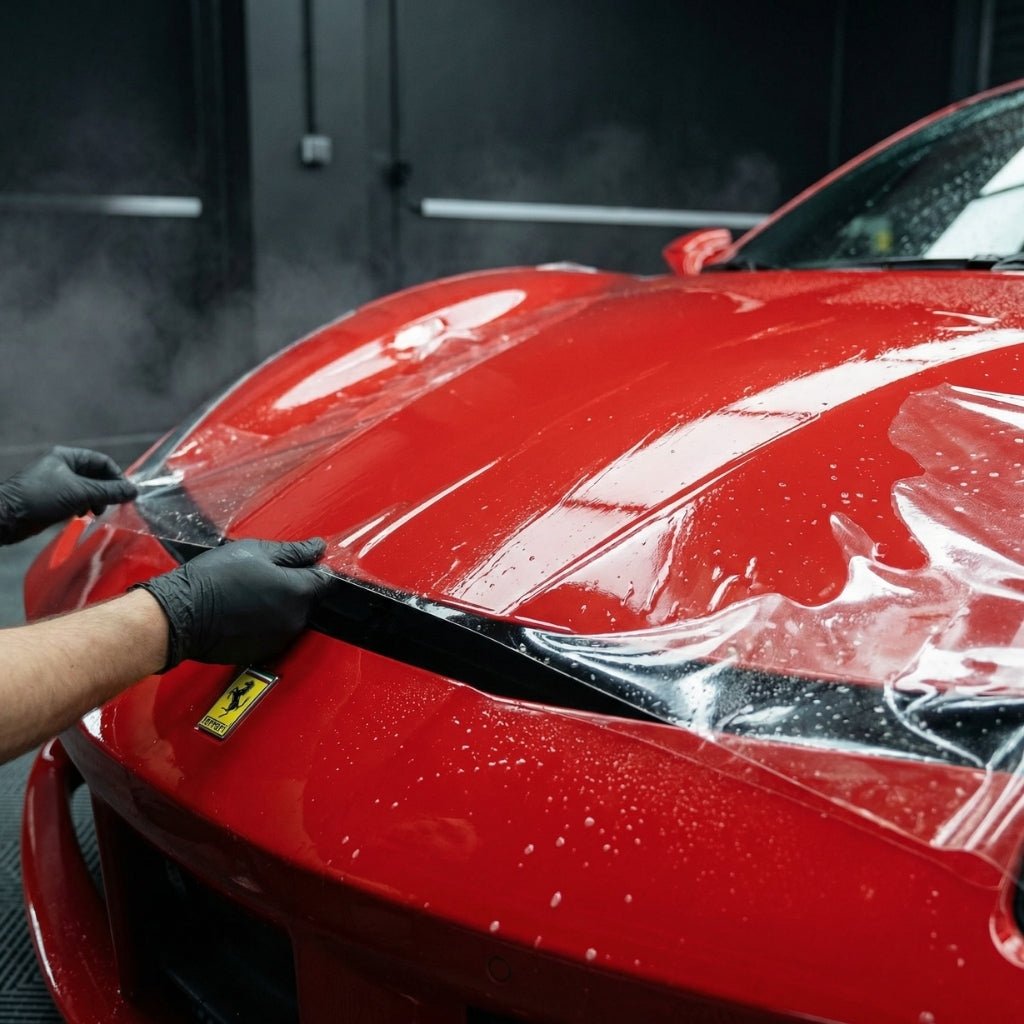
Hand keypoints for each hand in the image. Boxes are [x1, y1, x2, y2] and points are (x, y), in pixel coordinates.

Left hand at [0, 447, 137, 543]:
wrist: (7, 517)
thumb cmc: (42, 497)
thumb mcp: (79, 492)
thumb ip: (109, 492)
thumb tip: (135, 492)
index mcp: (68, 456)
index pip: (102, 462)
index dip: (117, 477)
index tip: (126, 494)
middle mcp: (64, 466)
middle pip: (96, 476)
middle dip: (106, 491)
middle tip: (111, 506)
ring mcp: (58, 482)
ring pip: (88, 489)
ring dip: (96, 501)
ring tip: (94, 513)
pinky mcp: (53, 498)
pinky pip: (77, 499)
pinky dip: (83, 507)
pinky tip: (80, 516)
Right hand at [134, 538, 332, 668]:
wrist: (180, 614)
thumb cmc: (213, 579)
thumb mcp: (255, 551)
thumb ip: (293, 551)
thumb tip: (318, 548)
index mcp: (297, 591)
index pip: (325, 580)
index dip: (315, 568)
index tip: (302, 563)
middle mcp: (294, 618)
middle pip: (309, 599)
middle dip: (295, 586)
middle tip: (265, 575)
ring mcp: (280, 638)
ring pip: (292, 616)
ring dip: (281, 604)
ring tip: (250, 593)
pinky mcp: (265, 651)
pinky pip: (276, 632)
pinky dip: (267, 622)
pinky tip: (245, 611)